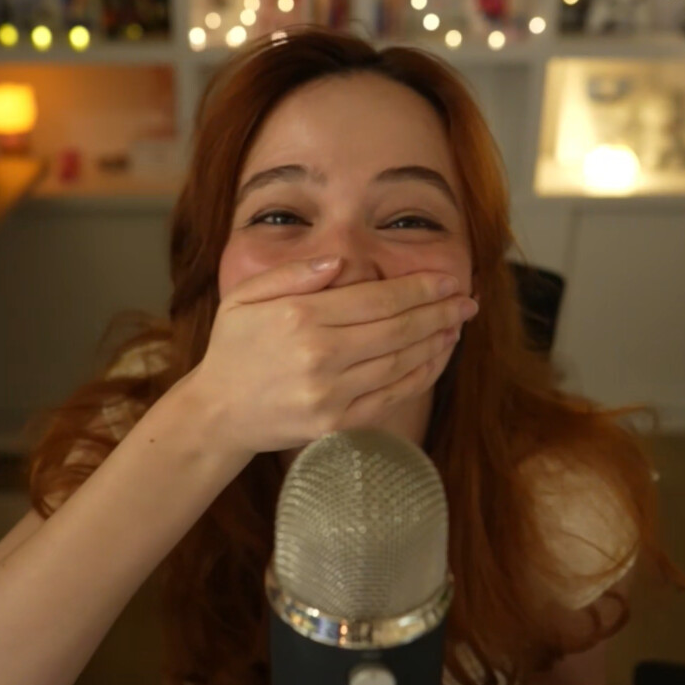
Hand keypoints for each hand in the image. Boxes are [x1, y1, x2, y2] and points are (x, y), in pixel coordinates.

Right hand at [173, 256, 477, 454]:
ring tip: (457, 325)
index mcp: (300, 317)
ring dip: (437, 342)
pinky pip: (392, 395)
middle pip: (399, 329)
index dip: (420, 288)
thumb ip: (294, 273)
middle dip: (440, 312)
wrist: (217, 413)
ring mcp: (331, 394)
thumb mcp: (246, 296)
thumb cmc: (233, 348)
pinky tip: (435, 357)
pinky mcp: (337, 423)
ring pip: (402, 362)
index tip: (448, 280)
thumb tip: (341, 260)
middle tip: (467, 301)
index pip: (378, 299)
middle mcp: (320, 356)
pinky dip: (421, 375)